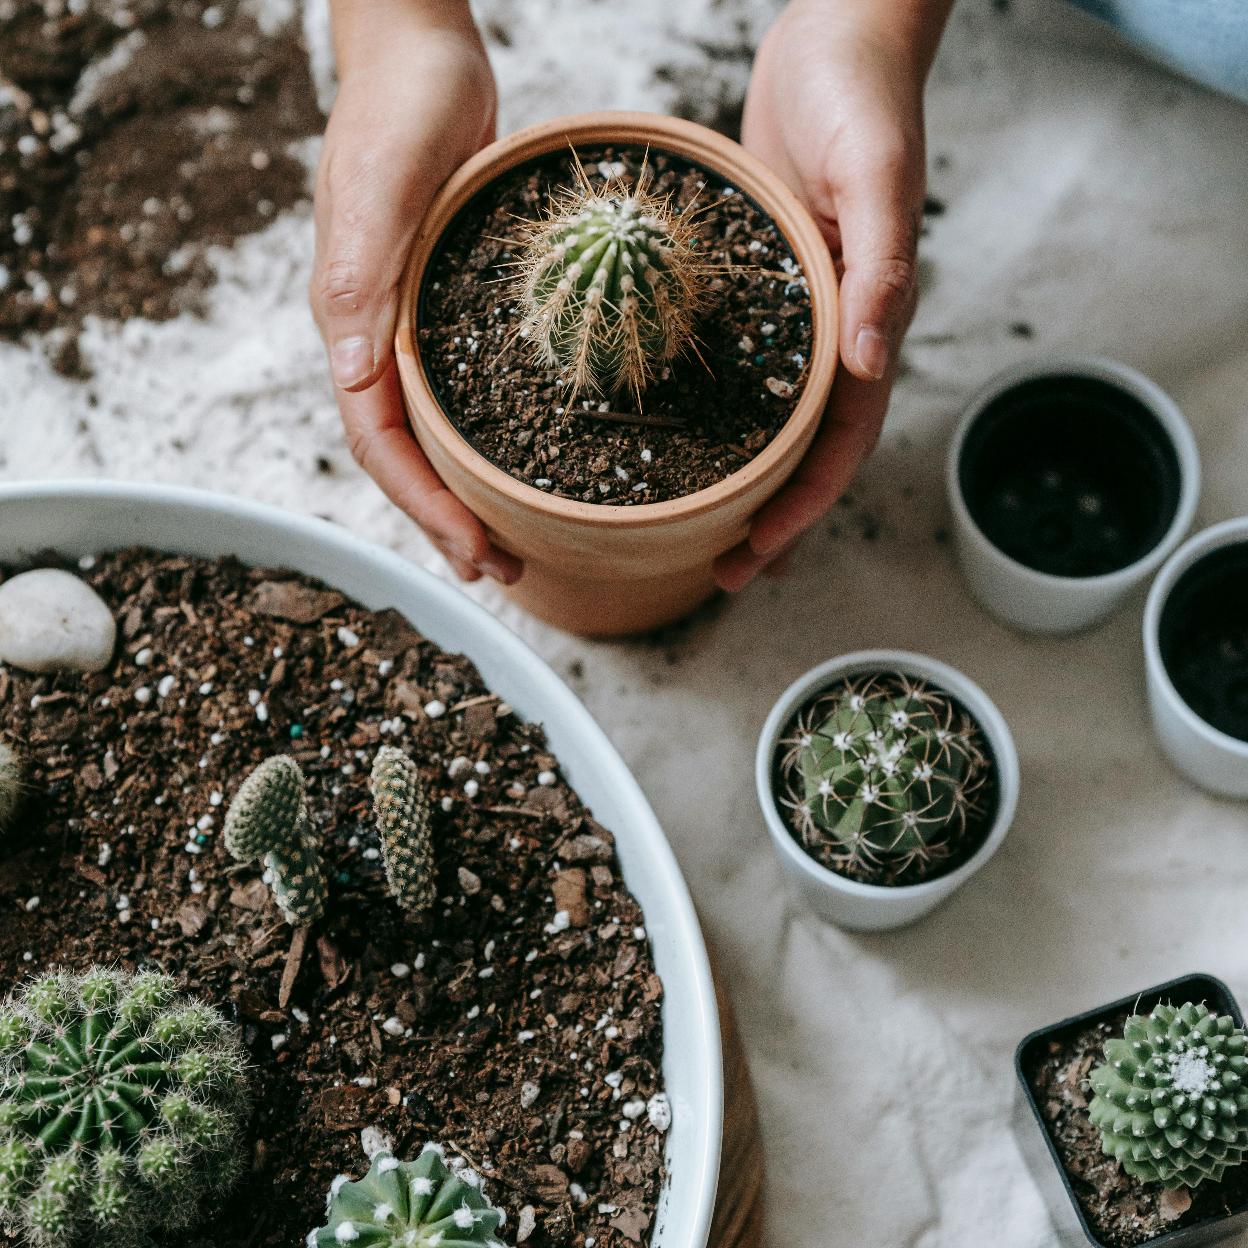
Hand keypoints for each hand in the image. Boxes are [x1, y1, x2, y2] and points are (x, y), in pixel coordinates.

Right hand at [311, 0, 520, 583]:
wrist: (423, 54)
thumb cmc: (399, 108)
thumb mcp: (380, 186)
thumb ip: (359, 276)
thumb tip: (352, 377)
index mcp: (352, 324)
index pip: (378, 444)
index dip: (423, 507)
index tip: (475, 552)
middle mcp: (377, 337)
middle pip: (405, 456)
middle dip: (447, 521)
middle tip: (502, 571)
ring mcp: (412, 325)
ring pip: (433, 433)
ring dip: (467, 494)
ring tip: (513, 542)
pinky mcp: (448, 308)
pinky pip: (461, 393)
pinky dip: (487, 440)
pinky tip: (524, 461)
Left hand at [714, 0, 949, 589]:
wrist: (838, 32)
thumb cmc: (863, 94)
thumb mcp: (875, 175)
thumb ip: (881, 270)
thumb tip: (871, 365)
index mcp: (865, 320)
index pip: (840, 440)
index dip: (802, 506)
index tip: (755, 555)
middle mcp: (829, 330)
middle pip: (802, 449)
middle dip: (769, 518)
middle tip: (721, 575)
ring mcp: (791, 311)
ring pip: (767, 418)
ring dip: (738, 479)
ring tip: (694, 531)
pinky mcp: (756, 282)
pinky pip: (733, 362)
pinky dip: (708, 409)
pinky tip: (668, 431)